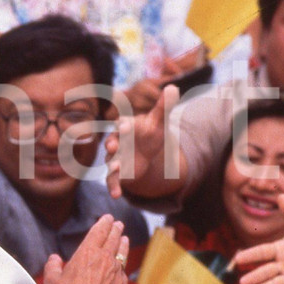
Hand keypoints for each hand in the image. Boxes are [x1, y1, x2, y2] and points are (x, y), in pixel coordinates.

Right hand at [43, 215, 129, 283]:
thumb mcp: (52, 280)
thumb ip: (52, 266)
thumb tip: (54, 258)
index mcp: (87, 252)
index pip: (99, 231)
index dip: (104, 222)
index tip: (108, 217)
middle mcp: (104, 258)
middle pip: (114, 238)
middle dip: (116, 228)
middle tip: (118, 224)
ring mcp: (116, 270)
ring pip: (122, 251)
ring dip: (123, 242)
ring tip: (124, 238)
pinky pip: (123, 270)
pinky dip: (122, 264)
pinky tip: (122, 264)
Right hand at [105, 83, 179, 198]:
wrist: (145, 153)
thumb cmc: (149, 133)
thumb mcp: (159, 122)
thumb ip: (164, 106)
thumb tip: (173, 87)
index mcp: (126, 127)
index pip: (123, 124)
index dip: (123, 125)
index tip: (124, 125)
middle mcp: (117, 142)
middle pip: (112, 142)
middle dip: (112, 144)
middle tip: (112, 146)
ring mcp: (115, 158)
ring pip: (111, 162)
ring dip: (112, 165)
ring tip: (116, 168)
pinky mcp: (118, 174)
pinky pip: (112, 180)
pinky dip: (113, 187)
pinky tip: (116, 195)